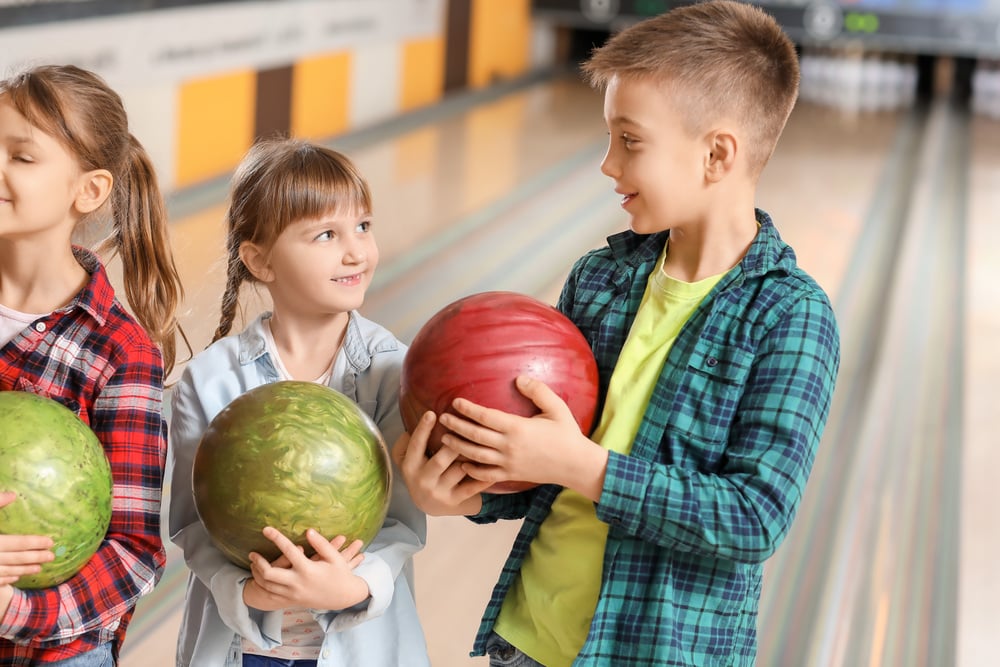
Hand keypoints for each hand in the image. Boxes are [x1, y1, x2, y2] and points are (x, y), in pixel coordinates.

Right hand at [0, 492, 54, 584]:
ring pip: (6, 571)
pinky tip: (15, 577)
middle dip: (35, 558)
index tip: (51, 542)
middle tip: (52, 557)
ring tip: (39, 568)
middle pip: (16, 558)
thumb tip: (13, 494)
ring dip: (24, 570)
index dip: (35, 543)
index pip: (17, 543)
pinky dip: (6, 579)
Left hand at [247, 527, 367, 610]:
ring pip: (267, 585)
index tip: (266, 529)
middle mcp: (297, 583)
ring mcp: (293, 594)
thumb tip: (308, 531)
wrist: (344, 597)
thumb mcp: (335, 557)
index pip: (288, 551)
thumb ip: (321, 544)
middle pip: (270, 574)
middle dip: (258, 562)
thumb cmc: (341, 574)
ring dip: (258, 573)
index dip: (276, 538)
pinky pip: (271, 595)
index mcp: (308, 570)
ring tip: (254, 563)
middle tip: (252, 552)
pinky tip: (261, 576)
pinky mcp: (292, 600)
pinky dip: (263, 585)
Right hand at [392, 411, 490, 515]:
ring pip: (458, 471)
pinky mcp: (453, 501)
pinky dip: (483, 477)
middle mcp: (423, 480)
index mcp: (410, 466)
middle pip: (440, 460)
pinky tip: (494, 466)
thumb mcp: (410, 459)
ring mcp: (439, 492)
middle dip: (454, 444)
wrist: (427, 505)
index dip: (423, 430)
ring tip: (485, 443)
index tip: (432, 413)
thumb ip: (410, 442)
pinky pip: (471, 488)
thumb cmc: (421, 472)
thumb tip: (419, 419)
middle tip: (466, 427)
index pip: (416, 445)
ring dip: (471, 457)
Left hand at [440, 376, 608, 500]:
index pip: (485, 417)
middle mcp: (509, 446)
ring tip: (444, 440)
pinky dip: (472, 471)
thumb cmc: (567, 433)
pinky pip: (486, 475)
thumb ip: (538, 391)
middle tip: (443, 418)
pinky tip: (462, 465)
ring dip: (458, 447)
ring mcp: (508, 463)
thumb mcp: (556, 408)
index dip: (468, 409)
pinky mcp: (511, 475)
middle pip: (475, 436)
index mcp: (517, 428)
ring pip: (476, 456)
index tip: (456, 402)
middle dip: (456, 426)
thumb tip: (518, 379)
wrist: (575, 465)